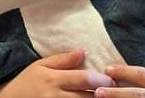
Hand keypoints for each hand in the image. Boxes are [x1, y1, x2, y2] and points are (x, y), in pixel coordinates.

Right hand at [0, 49, 114, 97]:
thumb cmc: (26, 83)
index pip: (84, 79)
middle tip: (118, 92)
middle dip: (105, 95)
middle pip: (88, 97)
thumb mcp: (40, 66)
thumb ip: (62, 60)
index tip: (113, 79)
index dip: (102, 79)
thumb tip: (83, 51)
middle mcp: (56, 96)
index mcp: (54, 79)